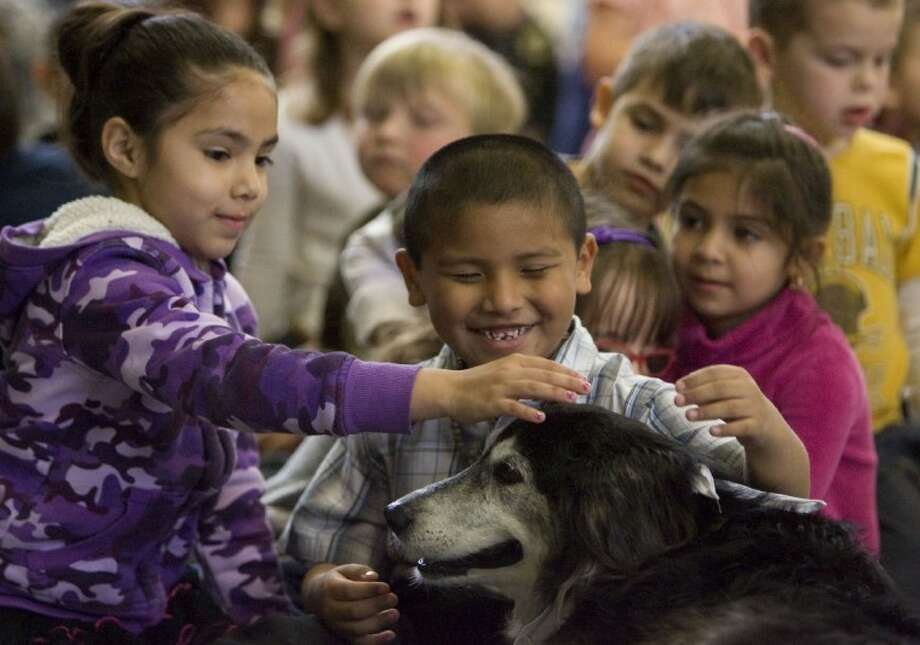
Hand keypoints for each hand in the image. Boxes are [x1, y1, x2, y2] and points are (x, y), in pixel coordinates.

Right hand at [303, 564, 398, 643]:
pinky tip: (390, 634)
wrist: (318, 597)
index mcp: (330, 589)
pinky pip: (359, 642)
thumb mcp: (346, 570)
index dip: (369, 590)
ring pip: (356, 629)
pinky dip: (375, 641)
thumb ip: (359, 571)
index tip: (386, 587)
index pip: (349, 591)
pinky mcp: (343, 636)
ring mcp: (336, 625)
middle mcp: (330, 609)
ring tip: (394, 613)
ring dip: (378, 622)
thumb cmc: (339, 580)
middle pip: (353, 611)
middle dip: (376, 605)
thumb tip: (373, 577)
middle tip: (393, 598)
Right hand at [411, 353, 590, 423]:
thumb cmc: (478, 383)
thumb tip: (548, 381)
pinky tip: (541, 417)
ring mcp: (501, 386)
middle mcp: (510, 371)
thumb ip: (524, 374)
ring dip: (554, 393)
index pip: (546, 365)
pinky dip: (527, 411)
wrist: (450, 390)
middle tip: (586, 388)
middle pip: (544, 375)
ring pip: (533, 387)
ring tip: (572, 399)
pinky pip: (513, 407)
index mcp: (514, 362)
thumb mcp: (503, 372)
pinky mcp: (492, 402)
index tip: (582, 378)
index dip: (566, 371)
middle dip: (567, 381)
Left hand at [674, 364, 809, 496]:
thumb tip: (678, 388)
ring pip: (729, 407)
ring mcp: (755, 407)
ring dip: (706, 411)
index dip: (694, 379)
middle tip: (677, 402)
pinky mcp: (758, 425)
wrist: (765, 425)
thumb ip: (702, 389)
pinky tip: (711, 432)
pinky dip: (726, 429)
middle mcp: (749, 388)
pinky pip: (741, 427)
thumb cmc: (734, 405)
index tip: (677, 387)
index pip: (714, 373)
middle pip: (720, 388)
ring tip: (688, 416)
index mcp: (738, 375)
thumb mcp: (721, 394)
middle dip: (696, 394)